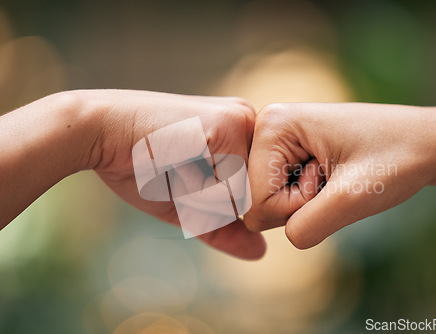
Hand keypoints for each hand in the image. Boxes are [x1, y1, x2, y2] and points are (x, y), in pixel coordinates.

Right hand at [82, 90, 264, 258]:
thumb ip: (224, 227)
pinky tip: (174, 161)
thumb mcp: (189, 204)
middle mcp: (251, 124)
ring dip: (203, 199)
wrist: (100, 133)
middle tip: (178, 172)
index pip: (257, 198)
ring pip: (245, 198)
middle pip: (254, 200)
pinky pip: (230, 189)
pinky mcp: (229, 125)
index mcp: (244, 137)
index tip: (183, 175)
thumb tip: (261, 252)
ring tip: (176, 166)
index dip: (218, 205)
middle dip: (212, 203)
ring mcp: (243, 122)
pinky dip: (197, 191)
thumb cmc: (142, 166)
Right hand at [244, 103, 435, 248]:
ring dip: (308, 202)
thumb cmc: (396, 160)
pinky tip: (334, 176)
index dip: (297, 206)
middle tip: (337, 179)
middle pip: (260, 200)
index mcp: (273, 124)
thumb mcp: (352, 198)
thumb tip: (274, 233)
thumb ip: (305, 226)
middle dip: (301, 205)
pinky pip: (284, 194)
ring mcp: (280, 139)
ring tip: (338, 175)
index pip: (258, 199)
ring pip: (272, 201)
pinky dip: (311, 197)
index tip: (332, 180)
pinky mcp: (291, 151)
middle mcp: (268, 127)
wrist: (428, 143)